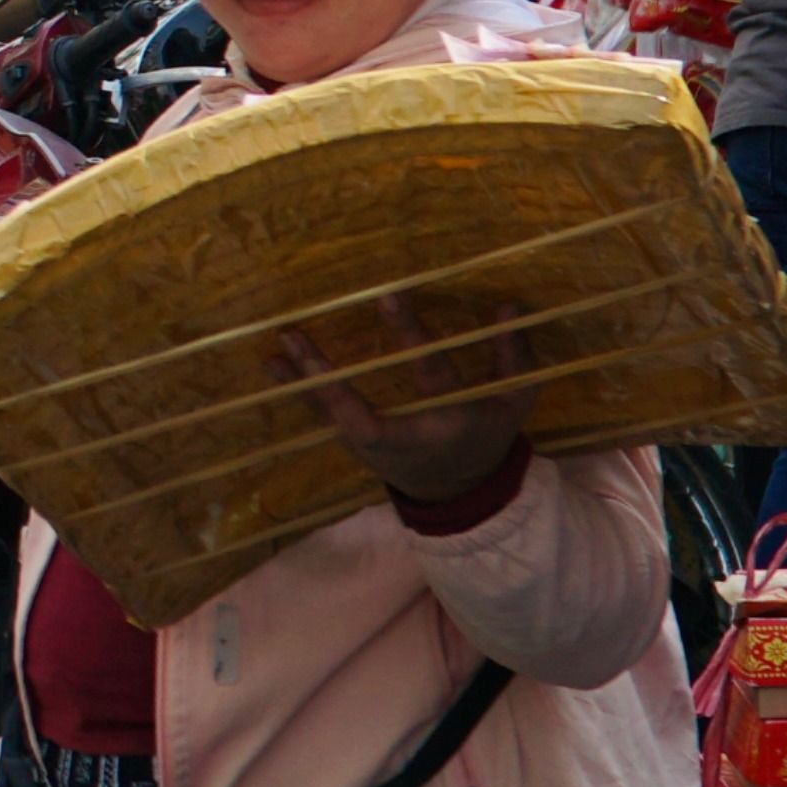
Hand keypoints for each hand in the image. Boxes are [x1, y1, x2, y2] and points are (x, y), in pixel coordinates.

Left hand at [279, 308, 527, 504]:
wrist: (459, 490)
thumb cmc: (486, 435)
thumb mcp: (513, 401)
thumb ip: (514, 356)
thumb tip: (508, 306)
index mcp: (449, 418)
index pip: (429, 371)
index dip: (411, 335)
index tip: (387, 296)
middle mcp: (404, 435)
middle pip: (360, 411)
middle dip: (329, 379)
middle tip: (300, 341)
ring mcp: (373, 444)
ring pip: (332, 413)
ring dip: (304, 380)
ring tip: (281, 344)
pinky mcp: (356, 443)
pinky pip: (324, 414)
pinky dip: (300, 390)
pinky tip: (273, 364)